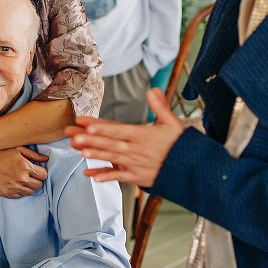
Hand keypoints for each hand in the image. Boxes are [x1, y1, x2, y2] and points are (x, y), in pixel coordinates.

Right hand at [0, 147, 48, 197]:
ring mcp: (13, 188)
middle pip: (39, 185)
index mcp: (25, 166)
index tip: (36, 170)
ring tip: (21, 179)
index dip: (41, 172)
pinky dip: (19, 191)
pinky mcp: (7, 194)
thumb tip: (46, 159)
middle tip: (29, 175)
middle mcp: (21, 179)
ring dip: (28, 186)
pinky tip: (14, 183)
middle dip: (36, 180)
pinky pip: (20, 196)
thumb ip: (34, 155)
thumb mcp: (17, 149)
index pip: (44, 175)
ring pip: (31, 192)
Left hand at [65, 89, 183, 186]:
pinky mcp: (137, 177)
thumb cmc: (181, 145)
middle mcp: (136, 150)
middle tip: (72, 135)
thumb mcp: (172, 123)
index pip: (118, 129)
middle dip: (90, 139)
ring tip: (78, 150)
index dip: (102, 126)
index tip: (86, 123)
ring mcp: (136, 164)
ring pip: (111, 158)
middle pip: (110, 143)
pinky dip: (104, 176)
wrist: (194, 171)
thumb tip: (152, 90)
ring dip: (95, 154)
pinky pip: (118, 177)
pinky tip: (90, 175)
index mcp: (143, 135)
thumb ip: (160, 106)